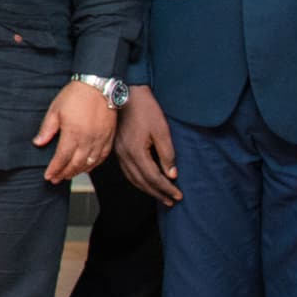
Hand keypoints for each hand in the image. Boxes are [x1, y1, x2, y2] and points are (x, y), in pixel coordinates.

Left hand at [35, 81, 117, 184]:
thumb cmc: (76, 95)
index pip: (62, 158)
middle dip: (64, 174)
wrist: (99, 85)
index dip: (54, 169)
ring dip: (78, 171)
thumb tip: (38, 143)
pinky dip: (94, 165)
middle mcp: (88, 140)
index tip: (48, 176)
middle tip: (56, 179)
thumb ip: (47, 129)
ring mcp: (100, 139)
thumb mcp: (55, 110)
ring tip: (68, 175)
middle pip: (76, 164)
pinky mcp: (109, 137)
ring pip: (89, 163)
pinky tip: (87, 167)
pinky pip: (102, 156)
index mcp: (73, 134)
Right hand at [115, 85, 182, 206]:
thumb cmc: (145, 110)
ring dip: (147, 189)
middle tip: (171, 201)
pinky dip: (137, 180)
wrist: (126, 95)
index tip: (178, 195)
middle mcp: (124, 156)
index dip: (166, 188)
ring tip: (160, 196)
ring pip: (132, 178)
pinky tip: (144, 182)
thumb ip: (167, 154)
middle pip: (141, 182)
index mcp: (136, 152)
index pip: (153, 177)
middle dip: (157, 193)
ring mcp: (119, 153)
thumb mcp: (162, 130)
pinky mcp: (117, 149)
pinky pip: (127, 171)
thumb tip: (171, 174)